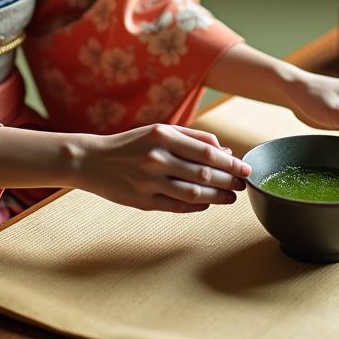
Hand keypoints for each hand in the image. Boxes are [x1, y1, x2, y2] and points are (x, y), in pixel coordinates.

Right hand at [76, 123, 251, 212]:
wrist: (92, 160)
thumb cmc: (131, 144)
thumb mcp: (160, 131)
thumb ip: (192, 138)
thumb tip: (224, 151)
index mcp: (162, 135)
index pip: (207, 151)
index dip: (230, 163)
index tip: (245, 168)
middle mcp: (157, 158)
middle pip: (204, 174)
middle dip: (229, 181)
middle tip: (243, 184)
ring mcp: (149, 182)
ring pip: (194, 194)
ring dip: (218, 198)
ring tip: (231, 198)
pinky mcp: (143, 202)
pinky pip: (178, 207)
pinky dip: (197, 207)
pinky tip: (208, 204)